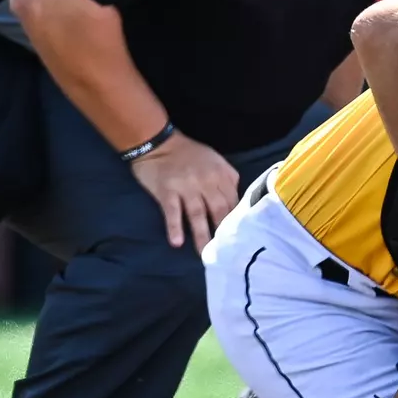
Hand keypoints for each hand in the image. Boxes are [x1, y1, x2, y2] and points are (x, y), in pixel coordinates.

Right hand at [129, 133, 239, 250]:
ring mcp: (186, 186)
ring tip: (205, 254)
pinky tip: (177, 242)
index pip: (233, 200)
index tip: (239, 238)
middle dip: (223, 232)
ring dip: (202, 235)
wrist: (158, 143)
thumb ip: (227, 179)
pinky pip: (172, 211)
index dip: (236, 220)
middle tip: (226, 252)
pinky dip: (174, 227)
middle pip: (219, 209)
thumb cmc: (188, 153)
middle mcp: (206, 180)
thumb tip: (236, 202)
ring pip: (198, 214)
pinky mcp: (167, 191)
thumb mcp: (215, 160)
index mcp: (221, 173)